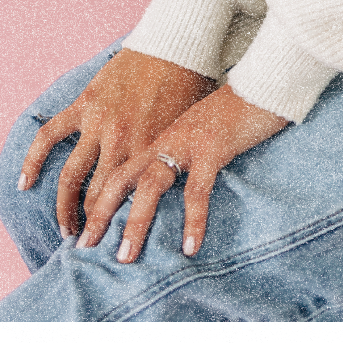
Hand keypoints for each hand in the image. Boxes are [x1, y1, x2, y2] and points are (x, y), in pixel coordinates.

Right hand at [19, 49, 215, 241]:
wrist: (174, 47)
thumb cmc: (187, 89)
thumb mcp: (180, 132)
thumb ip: (163, 160)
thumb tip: (159, 192)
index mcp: (146, 149)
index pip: (125, 199)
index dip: (116, 226)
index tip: (113, 245)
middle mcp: (119, 140)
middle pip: (97, 196)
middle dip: (91, 226)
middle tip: (88, 247)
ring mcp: (97, 123)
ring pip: (71, 176)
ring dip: (64, 207)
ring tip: (65, 230)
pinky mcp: (83, 105)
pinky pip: (50, 136)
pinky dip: (33, 159)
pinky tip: (24, 183)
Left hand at [83, 83, 290, 262]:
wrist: (259, 85)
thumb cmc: (229, 113)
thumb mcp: (191, 133)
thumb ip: (173, 155)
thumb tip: (161, 186)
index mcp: (154, 138)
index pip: (112, 171)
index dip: (93, 202)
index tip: (83, 233)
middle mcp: (162, 140)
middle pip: (118, 178)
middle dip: (98, 215)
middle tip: (84, 248)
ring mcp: (186, 144)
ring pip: (149, 186)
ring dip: (135, 223)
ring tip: (125, 257)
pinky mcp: (212, 149)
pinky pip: (197, 191)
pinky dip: (193, 221)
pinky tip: (190, 247)